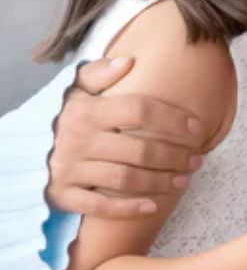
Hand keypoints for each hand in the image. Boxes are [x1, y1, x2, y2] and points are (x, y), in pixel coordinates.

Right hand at [47, 58, 205, 217]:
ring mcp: (69, 169)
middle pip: (139, 150)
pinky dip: (127, 208)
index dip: (173, 118)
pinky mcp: (62, 195)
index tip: (198, 128)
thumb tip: (129, 61)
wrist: (26, 151)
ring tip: (184, 180)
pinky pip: (99, 206)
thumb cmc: (67, 118)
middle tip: (197, 160)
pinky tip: (153, 207)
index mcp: (86, 111)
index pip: (139, 110)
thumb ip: (99, 73)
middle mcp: (77, 140)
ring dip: (160, 182)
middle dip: (175, 156)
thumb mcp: (76, 90)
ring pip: (125, 179)